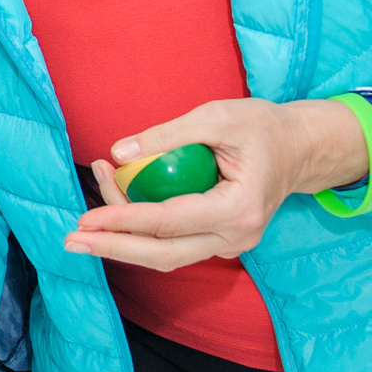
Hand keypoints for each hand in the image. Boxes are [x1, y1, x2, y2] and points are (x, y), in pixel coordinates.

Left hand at [63, 91, 371, 270]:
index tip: (85, 218)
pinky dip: (142, 230)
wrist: (301, 147)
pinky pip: (174, 243)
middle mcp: (236, 237)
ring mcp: (230, 244)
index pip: (169, 222)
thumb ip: (167, 134)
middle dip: (113, 249)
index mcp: (239, 209)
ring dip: (123, 239)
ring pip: (166, 254)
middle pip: (164, 254)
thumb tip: (118, 153)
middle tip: (70, 240)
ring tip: (86, 217)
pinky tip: (114, 206)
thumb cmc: (262, 127)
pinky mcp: (220, 240)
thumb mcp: (217, 117)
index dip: (123, 221)